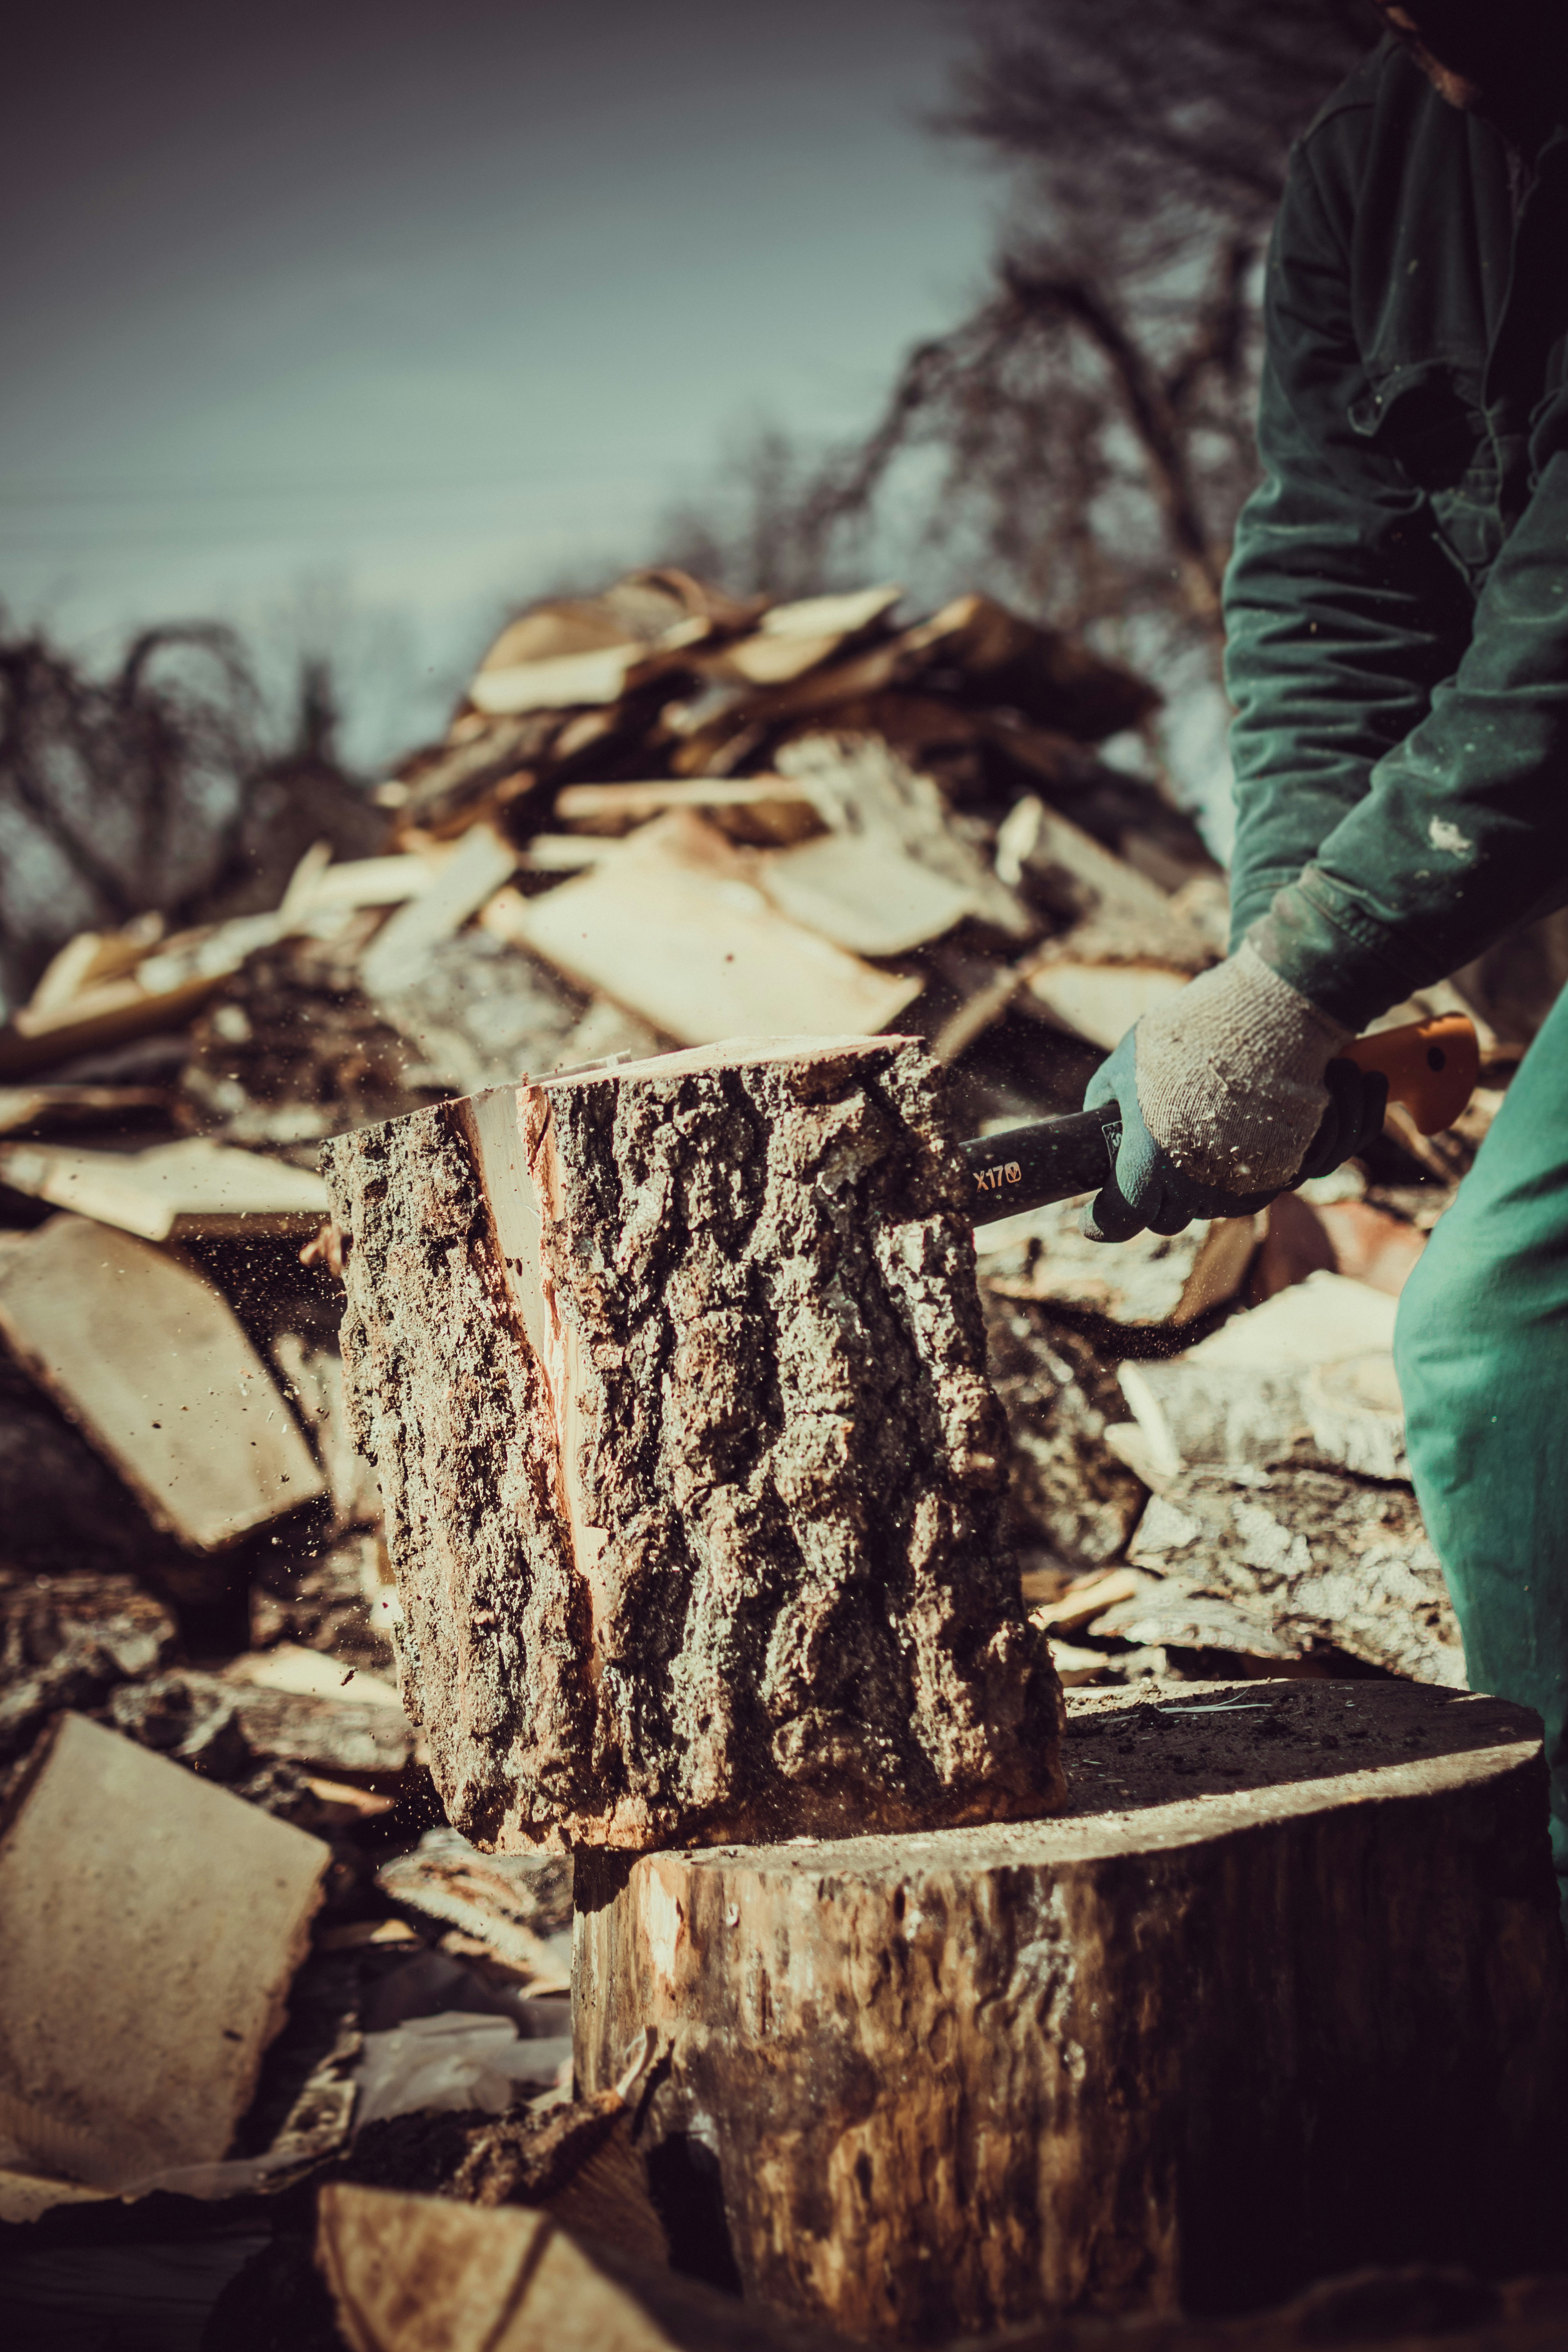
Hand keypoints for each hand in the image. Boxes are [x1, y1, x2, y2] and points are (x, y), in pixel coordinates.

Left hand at [1081, 943, 1388, 1240]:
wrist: (1270, 1019)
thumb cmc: (1189, 1036)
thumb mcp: (1125, 1061)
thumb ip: (1103, 1101)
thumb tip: (1095, 1128)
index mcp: (1150, 1159)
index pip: (1119, 1220)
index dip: (1101, 1224)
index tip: (1093, 1220)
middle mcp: (1195, 1182)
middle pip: (1165, 1221)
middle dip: (1153, 1201)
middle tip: (1150, 1169)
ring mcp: (1241, 1183)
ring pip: (1206, 1211)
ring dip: (1195, 1190)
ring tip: (1195, 1142)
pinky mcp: (1279, 1175)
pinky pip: (1246, 1195)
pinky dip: (1233, 1178)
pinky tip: (1230, 1142)